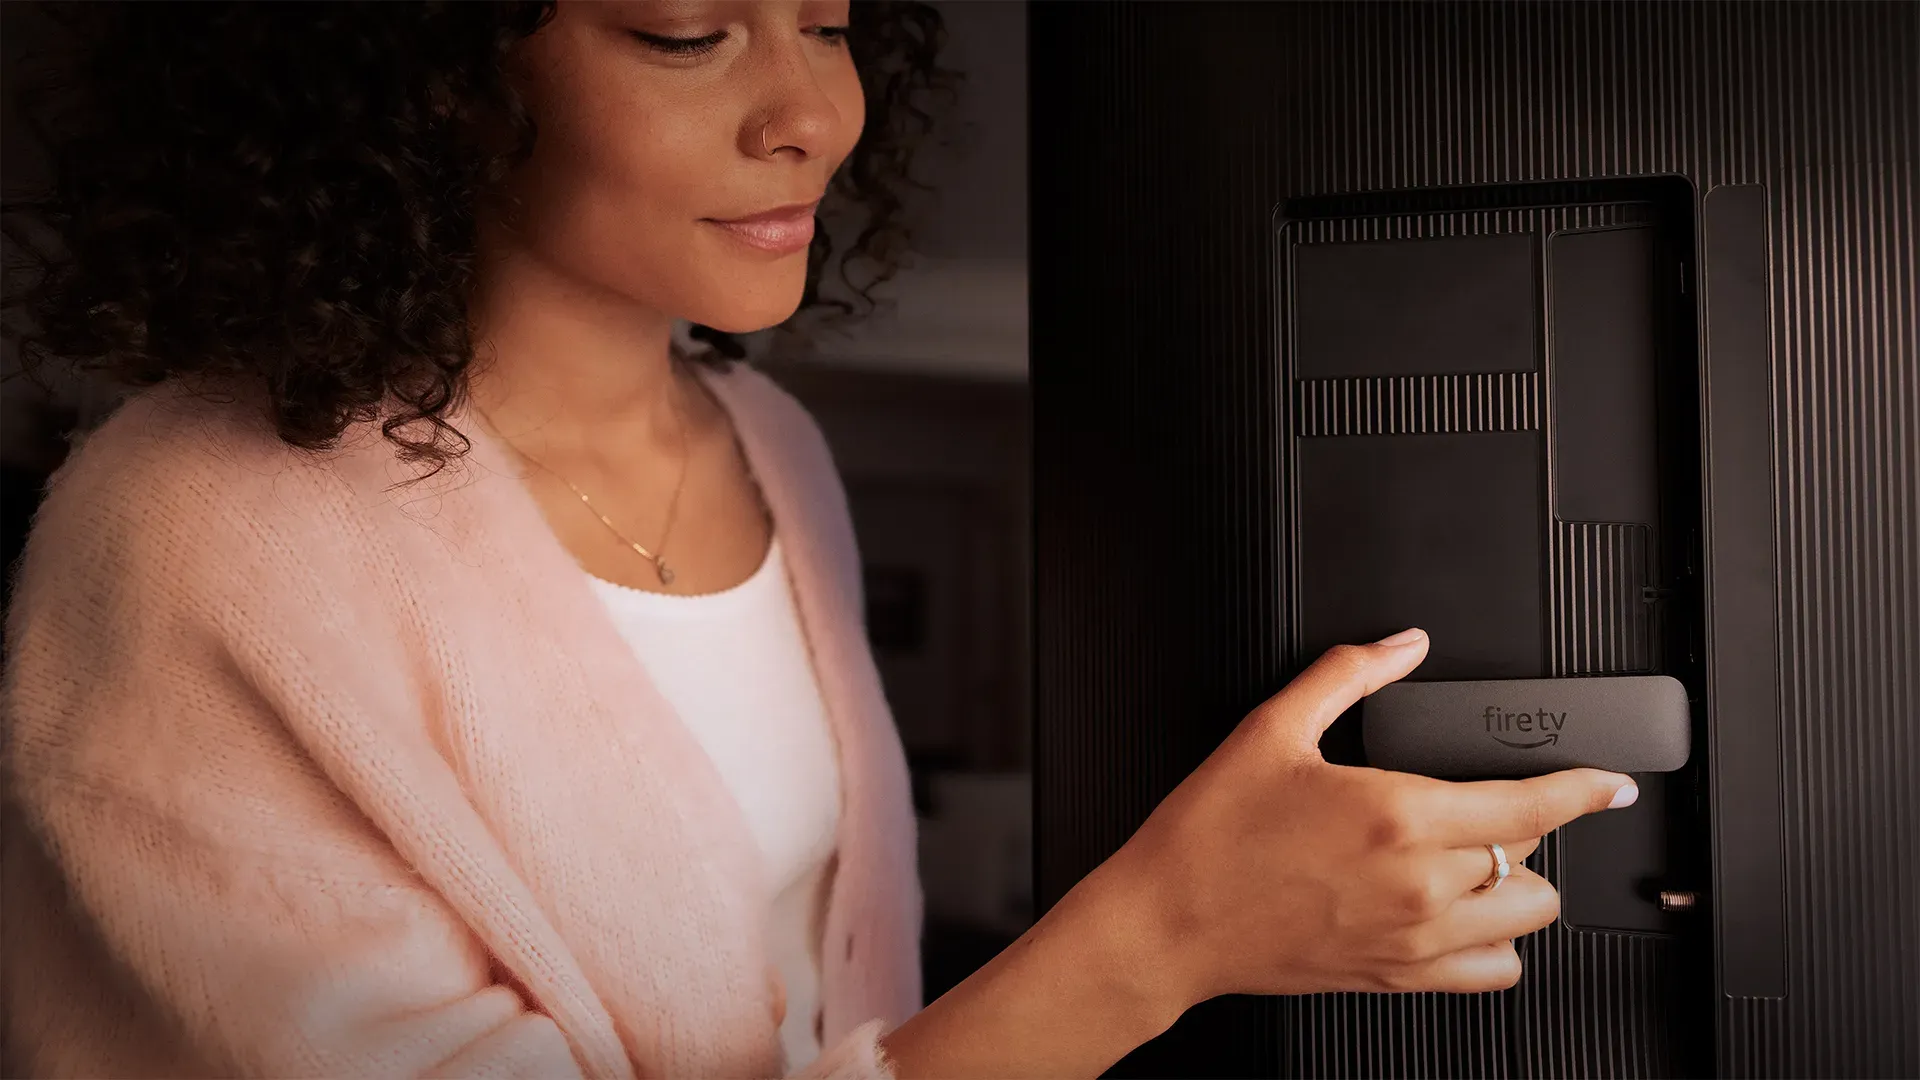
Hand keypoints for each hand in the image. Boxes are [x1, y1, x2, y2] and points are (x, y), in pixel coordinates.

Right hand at [1092, 629, 1637, 1014]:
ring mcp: (1412, 938)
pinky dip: (1498, 943)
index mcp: (1396, 814)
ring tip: (1477, 859)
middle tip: (1480, 805)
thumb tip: (1402, 646)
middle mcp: (1418, 883)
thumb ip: (1348, 677)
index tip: (1610, 782)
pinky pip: (1495, 972)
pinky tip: (1464, 914)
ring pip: (1526, 918)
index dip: (1586, 788)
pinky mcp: (1396, 976)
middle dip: (1525, 825)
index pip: (1532, 805)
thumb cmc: (1209, 836)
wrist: (1166, 922)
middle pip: (1533, 859)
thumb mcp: (1270, 730)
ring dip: (1517, 883)